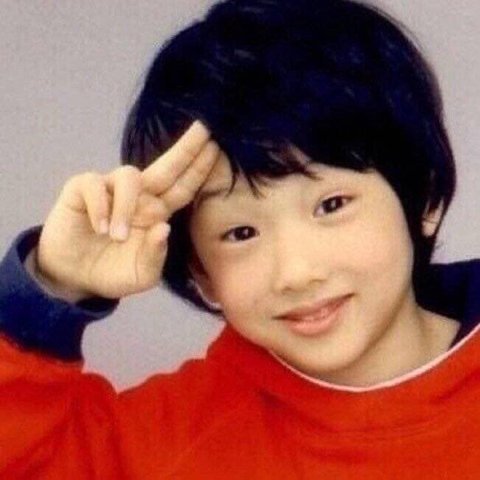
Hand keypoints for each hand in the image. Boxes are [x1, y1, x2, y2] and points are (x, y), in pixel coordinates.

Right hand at [36, 120, 219, 299]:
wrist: (74, 278)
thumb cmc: (113, 272)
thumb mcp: (141, 274)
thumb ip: (155, 256)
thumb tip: (164, 227)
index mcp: (156, 213)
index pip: (182, 188)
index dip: (198, 170)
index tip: (216, 147)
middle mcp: (138, 197)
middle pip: (166, 167)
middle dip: (185, 149)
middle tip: (203, 129)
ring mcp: (110, 190)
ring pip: (129, 176)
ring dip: (126, 206)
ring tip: (118, 236)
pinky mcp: (82, 190)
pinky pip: (94, 185)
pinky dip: (100, 208)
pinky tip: (99, 229)